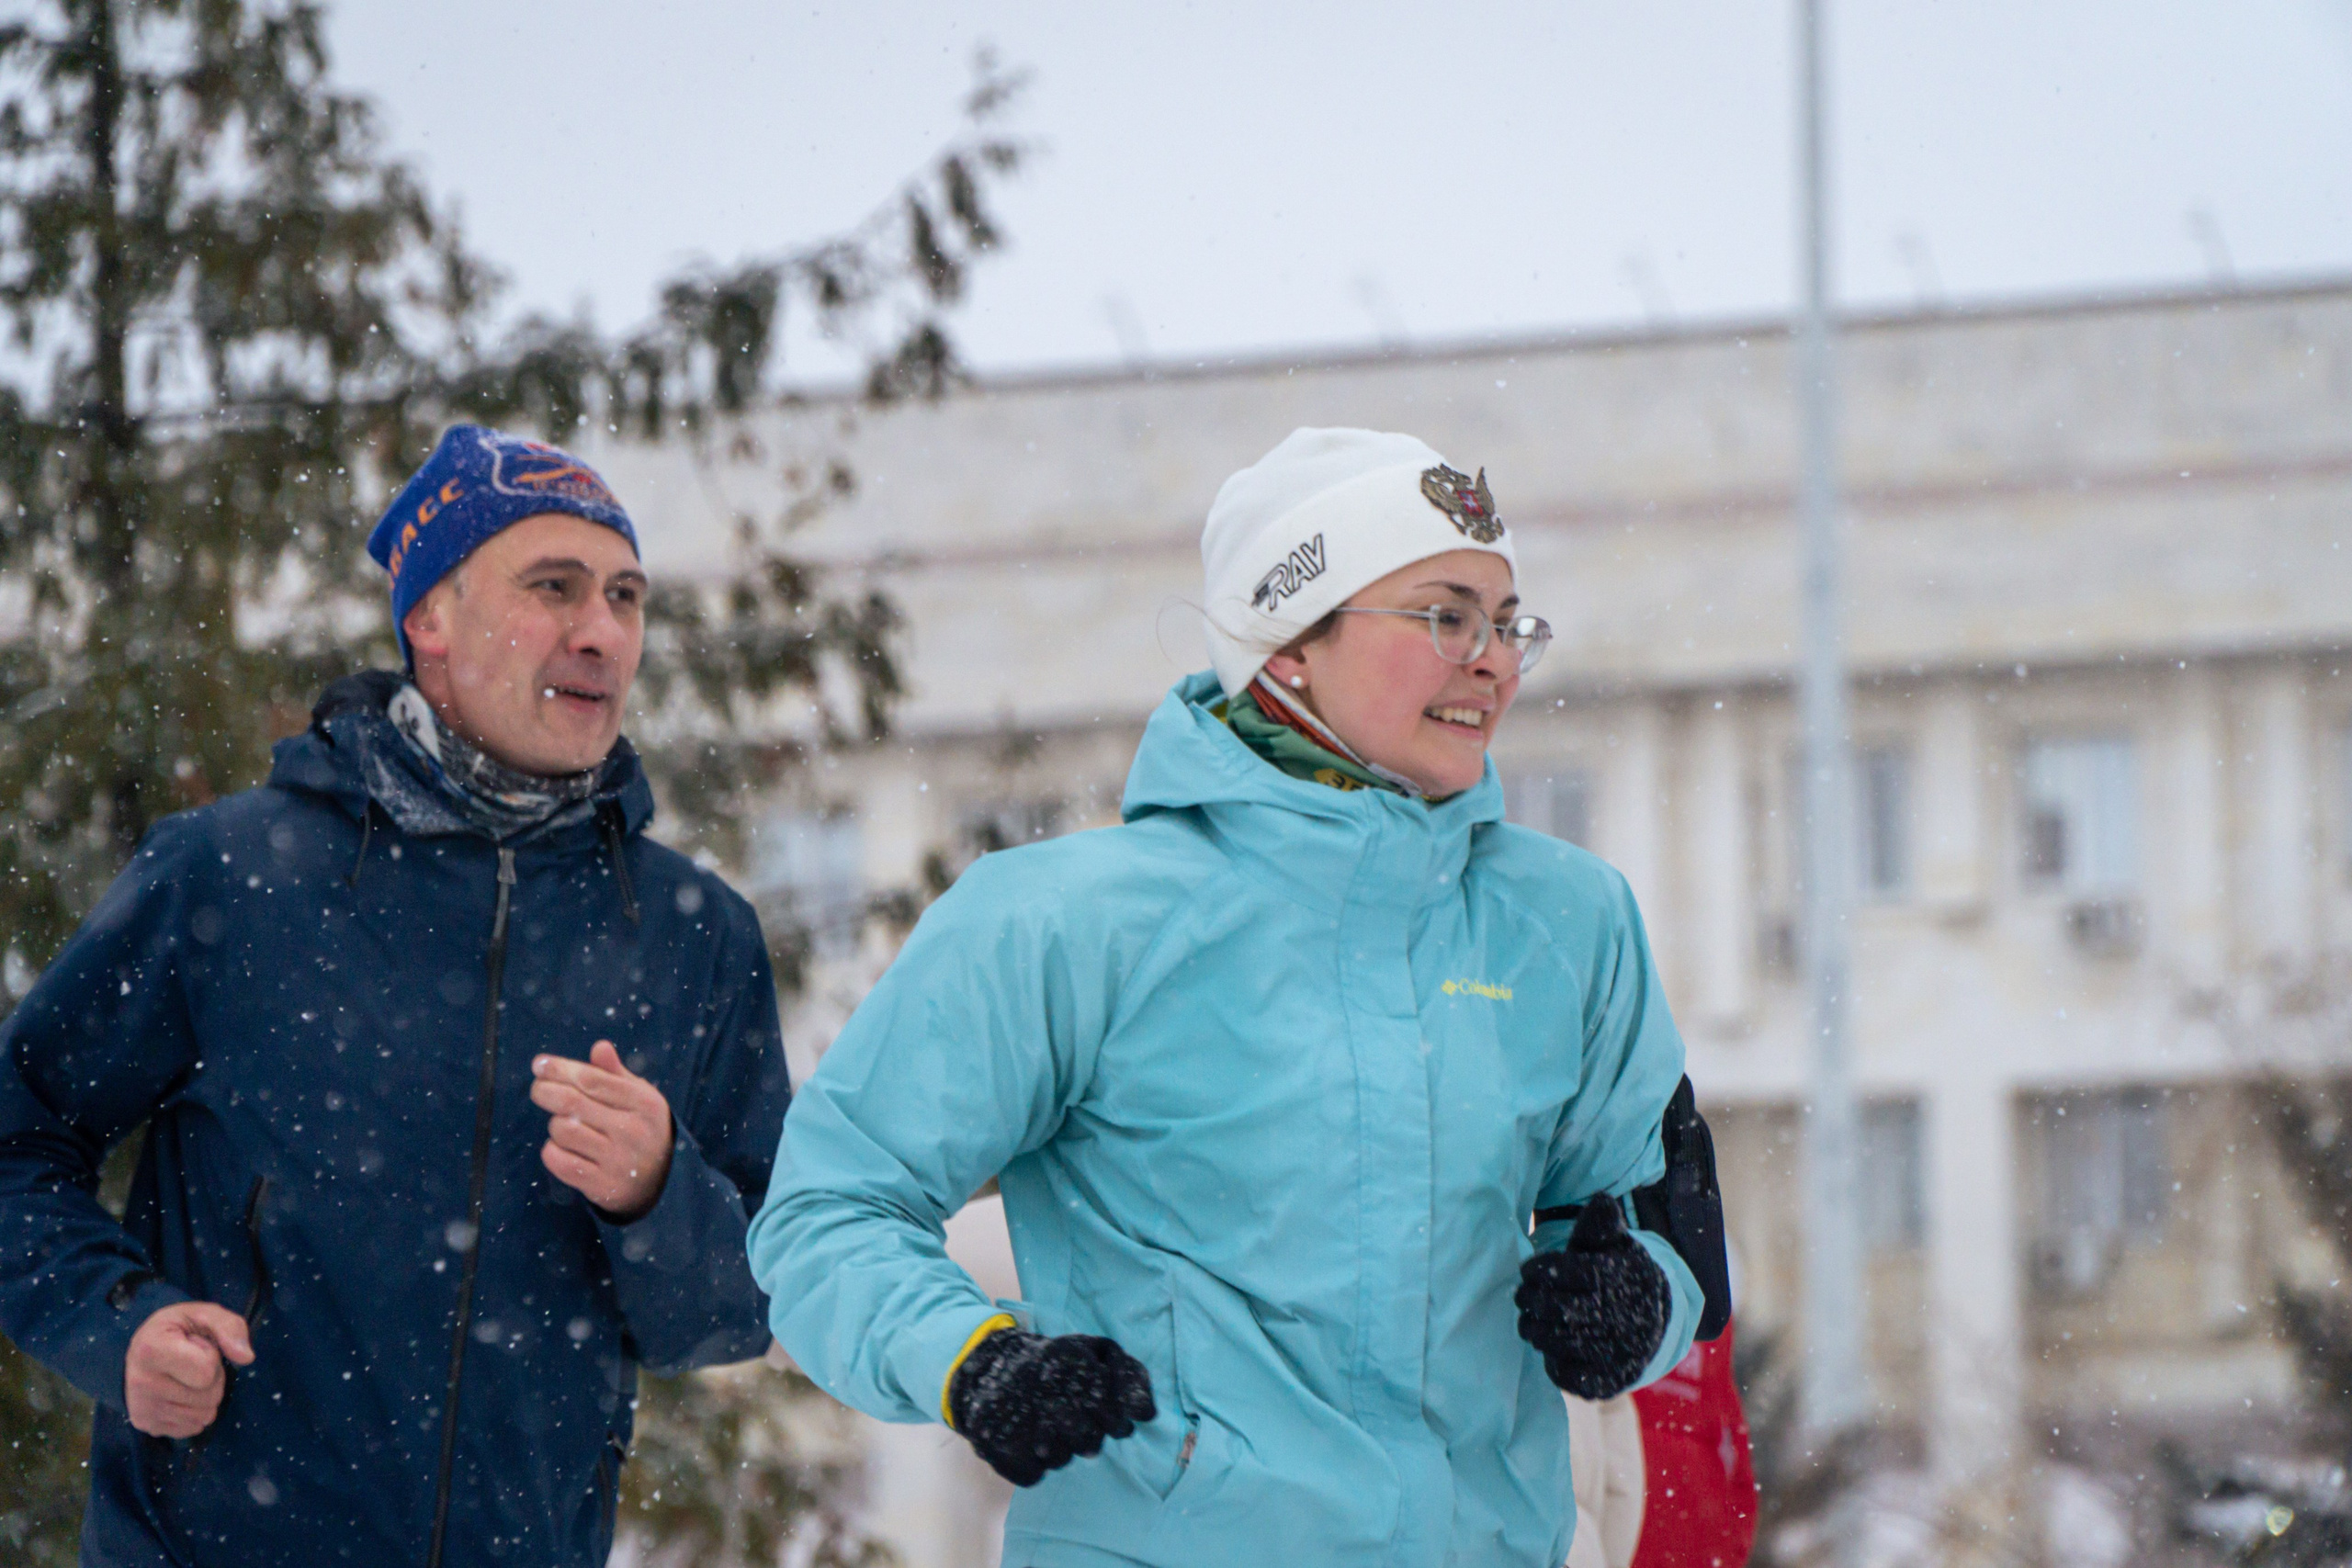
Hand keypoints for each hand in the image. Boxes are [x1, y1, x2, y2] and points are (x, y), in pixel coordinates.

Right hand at [125, 1302, 252, 1438]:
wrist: (143, 1346)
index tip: (193, 1346)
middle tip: (193, 1363)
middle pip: (208, 1397)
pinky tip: (179, 1393)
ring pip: (203, 1416)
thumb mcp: (205, 1314)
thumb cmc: (178, 1329)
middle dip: (212, 1379)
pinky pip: (192, 1428)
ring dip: (205, 1397)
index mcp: (151, 1350)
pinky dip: (194, 1412)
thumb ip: (230, 1328)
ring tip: (186, 1377)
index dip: (211, 1356)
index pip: (206, 1373)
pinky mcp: (145, 1425)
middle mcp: (141, 1383)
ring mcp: (142, 1408)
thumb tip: (247, 1358)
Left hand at [529, 1040, 673, 1221]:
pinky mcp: (602, 1185)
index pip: (592, 1080)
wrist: (661, 1181)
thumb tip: (599, 1047)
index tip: (540, 1064)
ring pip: (562, 1131)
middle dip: (545, 1091)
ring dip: (555, 1124)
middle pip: (571, 1102)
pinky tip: (561, 1147)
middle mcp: (632, 1131)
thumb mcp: (640, 1098)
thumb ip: (616, 1074)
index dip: (561, 1069)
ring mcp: (618, 1161)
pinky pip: (559, 1161)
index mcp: (644, 1103)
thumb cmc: (643, 1129)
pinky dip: (552, 1151)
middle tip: (538, 1088)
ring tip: (565, 1124)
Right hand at [948, 1328, 1156, 1486]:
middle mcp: (1043, 1392)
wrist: (990, 1364)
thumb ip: (1129, 1376)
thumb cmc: (1057, 1363)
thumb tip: (1148, 1414)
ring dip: (1061, 1448)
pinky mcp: (995, 1446)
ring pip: (1061, 1459)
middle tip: (1077, 1423)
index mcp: (1071, 1363)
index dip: (1117, 1422)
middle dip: (1089, 1437)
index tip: (1112, 1419)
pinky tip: (1028, 1439)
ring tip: (1048, 1426)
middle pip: (1089, 1443)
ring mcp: (1017, 1421)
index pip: (1115, 1416)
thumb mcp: (1094, 1351)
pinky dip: (1034, 1464)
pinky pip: (1033, 1475)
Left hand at [1515, 1199, 1670, 1400]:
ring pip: (1557, 1342)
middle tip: (1521, 1296)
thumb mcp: (1613, 1245)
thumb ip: (1601, 1225)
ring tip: (1527, 1320)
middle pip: (1556, 1309)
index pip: (1564, 1272)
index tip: (1528, 1270)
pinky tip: (1550, 1345)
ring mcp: (1614, 1353)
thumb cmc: (1618, 1273)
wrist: (1655, 1319)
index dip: (1537, 1270)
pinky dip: (1553, 1361)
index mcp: (1617, 1278)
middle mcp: (1618, 1317)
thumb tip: (1602, 1199)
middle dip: (1530, 1301)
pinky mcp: (1609, 1381)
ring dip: (1534, 1330)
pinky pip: (1569, 1375)